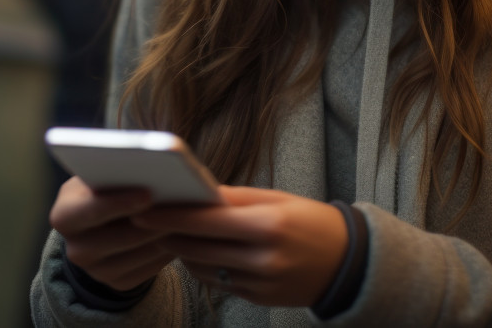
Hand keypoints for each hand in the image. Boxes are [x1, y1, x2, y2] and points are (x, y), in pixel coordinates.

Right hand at [49, 177, 172, 291]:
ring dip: (168, 232)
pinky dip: (170, 247)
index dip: (117, 202)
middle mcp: (76, 249)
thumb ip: (115, 172)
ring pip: (142, 253)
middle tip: (184, 203)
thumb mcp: (99, 175)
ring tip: (191, 212)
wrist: (99, 224)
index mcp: (64, 216)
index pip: (87, 211)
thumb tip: (153, 168)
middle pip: (121, 237)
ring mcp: (97, 272)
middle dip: (154, 219)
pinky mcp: (120, 284)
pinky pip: (152, 268)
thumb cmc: (104, 187)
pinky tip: (184, 229)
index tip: (147, 193)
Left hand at [131, 186, 348, 307]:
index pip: (206, 220)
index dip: (171, 217)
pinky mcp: (258, 300)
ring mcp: (260, 283)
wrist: (347, 263)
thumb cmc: (310, 221)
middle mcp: (263, 258)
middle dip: (169, 234)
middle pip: (198, 247)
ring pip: (202, 268)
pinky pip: (218, 282)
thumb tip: (195, 192)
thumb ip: (235, 198)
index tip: (143, 211)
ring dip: (183, 252)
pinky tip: (198, 253)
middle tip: (145, 221)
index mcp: (268, 225)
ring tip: (171, 234)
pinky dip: (203, 267)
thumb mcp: (277, 200)